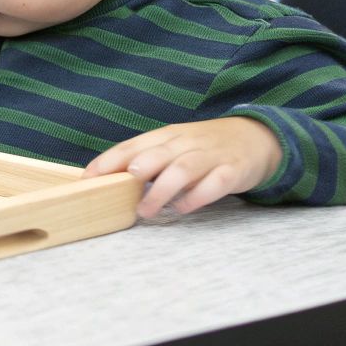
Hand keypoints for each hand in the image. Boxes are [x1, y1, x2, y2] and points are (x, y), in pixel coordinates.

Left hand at [82, 117, 282, 217]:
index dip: (110, 160)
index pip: (134, 145)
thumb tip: (108, 179)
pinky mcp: (233, 170)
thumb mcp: (175, 145)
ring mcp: (211, 156)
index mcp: (168, 135)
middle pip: (159, 152)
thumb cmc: (204, 146)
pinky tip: (183, 208)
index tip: (88, 178)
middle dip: (138, 167)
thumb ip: (147, 159)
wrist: (256, 138)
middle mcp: (187, 142)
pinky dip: (198, 196)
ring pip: (184, 168)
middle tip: (121, 185)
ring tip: (146, 210)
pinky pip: (215, 183)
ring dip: (162, 189)